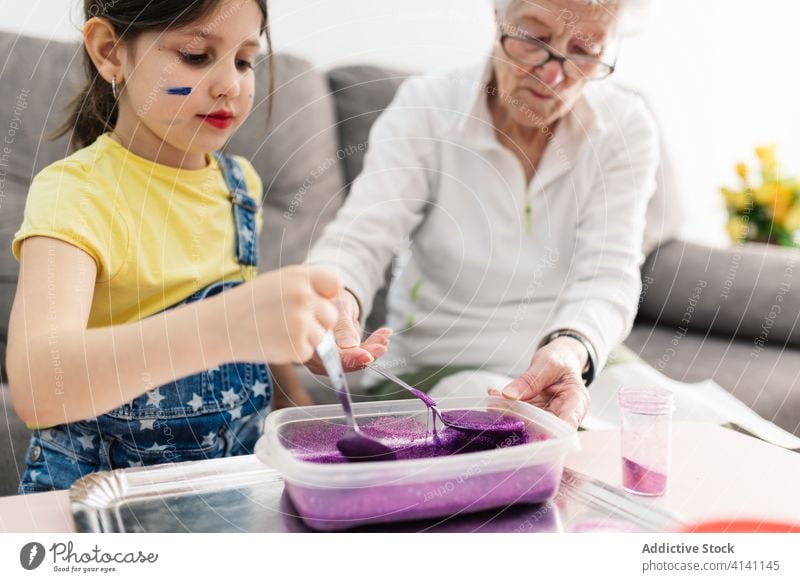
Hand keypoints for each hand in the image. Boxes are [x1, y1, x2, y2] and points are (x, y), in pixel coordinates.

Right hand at [206, 265, 340, 364]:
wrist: (218, 327)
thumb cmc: (247, 304)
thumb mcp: (277, 282)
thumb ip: (306, 285)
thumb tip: (336, 294)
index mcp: (299, 276)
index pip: (335, 283)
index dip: (326, 296)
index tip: (314, 301)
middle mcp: (304, 296)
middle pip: (331, 315)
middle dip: (316, 322)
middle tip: (287, 322)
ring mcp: (301, 322)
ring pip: (321, 336)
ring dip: (304, 338)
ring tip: (276, 331)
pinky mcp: (298, 346)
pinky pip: (309, 352)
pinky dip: (294, 352)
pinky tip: (273, 342)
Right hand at [304, 288, 391, 374]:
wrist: (333, 293)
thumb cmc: (332, 297)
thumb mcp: (339, 307)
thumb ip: (343, 327)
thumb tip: (350, 346)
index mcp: (312, 340)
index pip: (331, 357)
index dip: (350, 358)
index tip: (368, 356)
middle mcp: (318, 351)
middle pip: (343, 363)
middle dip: (365, 355)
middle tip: (381, 345)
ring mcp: (330, 354)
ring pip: (353, 360)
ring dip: (372, 350)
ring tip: (384, 338)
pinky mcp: (342, 352)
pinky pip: (358, 354)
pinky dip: (372, 345)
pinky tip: (382, 335)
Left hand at [488, 337, 589, 429]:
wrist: (560, 358)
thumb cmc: (561, 359)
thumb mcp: (548, 363)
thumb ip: (530, 380)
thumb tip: (509, 395)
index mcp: (576, 403)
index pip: (566, 427)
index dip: (549, 436)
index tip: (529, 433)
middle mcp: (564, 415)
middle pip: (545, 430)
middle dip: (521, 426)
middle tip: (500, 417)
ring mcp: (548, 416)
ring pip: (529, 425)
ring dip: (510, 418)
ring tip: (493, 406)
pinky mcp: (536, 415)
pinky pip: (521, 416)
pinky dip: (506, 409)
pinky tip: (494, 399)